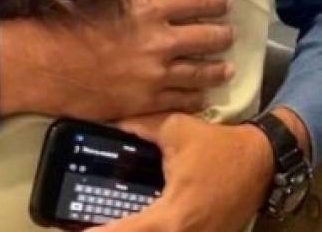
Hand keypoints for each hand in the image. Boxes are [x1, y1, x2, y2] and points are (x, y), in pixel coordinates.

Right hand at [0, 0, 233, 119]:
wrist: (44, 65)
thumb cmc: (65, 24)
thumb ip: (133, 0)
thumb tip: (152, 0)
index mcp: (149, 8)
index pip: (197, 1)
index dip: (215, 1)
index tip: (223, 2)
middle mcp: (161, 41)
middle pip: (208, 37)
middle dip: (222, 34)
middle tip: (228, 34)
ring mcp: (157, 75)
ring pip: (202, 72)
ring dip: (217, 68)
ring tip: (227, 68)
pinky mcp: (148, 102)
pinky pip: (185, 100)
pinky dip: (198, 96)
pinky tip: (203, 96)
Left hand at [90, 114, 273, 231]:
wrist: (261, 160)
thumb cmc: (215, 145)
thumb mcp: (174, 129)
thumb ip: (139, 127)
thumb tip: (109, 123)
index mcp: (175, 214)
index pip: (132, 231)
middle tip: (82, 229)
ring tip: (102, 226)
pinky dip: (153, 231)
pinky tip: (135, 224)